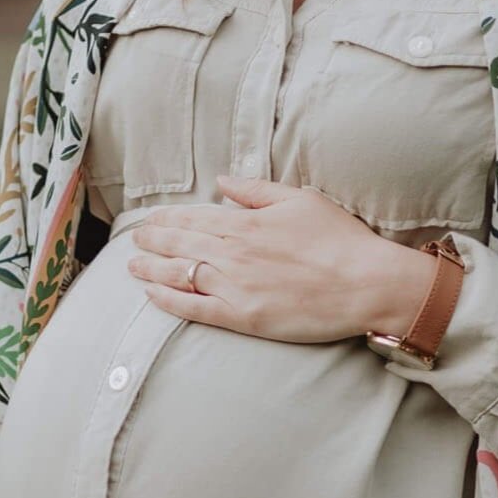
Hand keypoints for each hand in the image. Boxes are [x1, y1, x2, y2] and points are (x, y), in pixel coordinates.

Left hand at [125, 174, 433, 342]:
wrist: (365, 284)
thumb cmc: (339, 239)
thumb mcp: (300, 199)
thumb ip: (256, 190)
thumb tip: (222, 180)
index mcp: (245, 222)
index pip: (193, 217)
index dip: (168, 218)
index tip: (152, 218)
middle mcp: (232, 253)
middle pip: (179, 243)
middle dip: (151, 240)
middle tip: (134, 240)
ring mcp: (233, 286)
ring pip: (178, 274)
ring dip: (150, 269)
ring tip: (133, 267)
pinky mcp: (241, 316)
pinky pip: (192, 308)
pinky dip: (167, 301)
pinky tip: (151, 296)